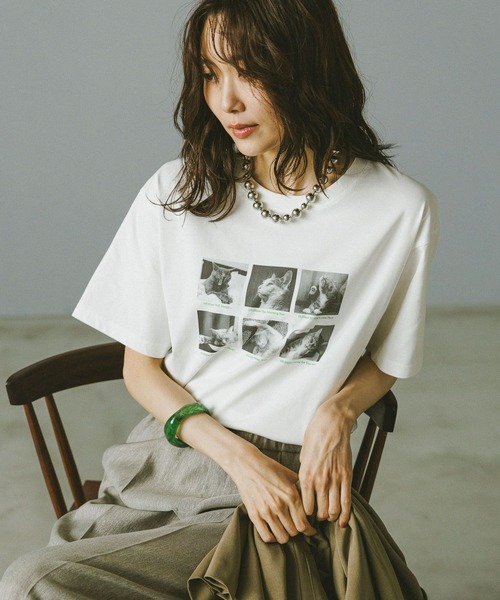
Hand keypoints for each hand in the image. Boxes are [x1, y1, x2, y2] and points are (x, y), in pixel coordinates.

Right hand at [230, 445, 316, 543]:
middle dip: (297, 531)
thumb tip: (309, 495)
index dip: (309, 530)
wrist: (246, 465)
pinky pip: (266, 536)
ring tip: (285, 530)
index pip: (304, 523)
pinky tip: (273, 532)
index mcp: (291, 495)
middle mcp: (280, 505)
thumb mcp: (288, 474)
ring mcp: (266, 511)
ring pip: (282, 537)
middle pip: (294, 532)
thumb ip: (300, 486)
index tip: (310, 531)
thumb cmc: (268, 468)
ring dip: (285, 535)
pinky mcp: (254, 515)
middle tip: (295, 527)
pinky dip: (272, 538)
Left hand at [298, 399, 354, 526]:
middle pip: (320, 512)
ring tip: (330, 515)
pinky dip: (346, 515)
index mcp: (305, 476)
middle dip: (319, 518)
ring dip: (331, 516)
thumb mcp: (303, 456)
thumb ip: (305, 473)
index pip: (305, 507)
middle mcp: (319, 481)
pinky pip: (347, 502)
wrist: (331, 424)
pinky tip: (343, 522)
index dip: (306, 514)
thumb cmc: (315, 437)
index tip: (307, 515)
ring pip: (334, 510)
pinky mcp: (347, 476)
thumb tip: (306, 487)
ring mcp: (334, 480)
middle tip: (319, 516)